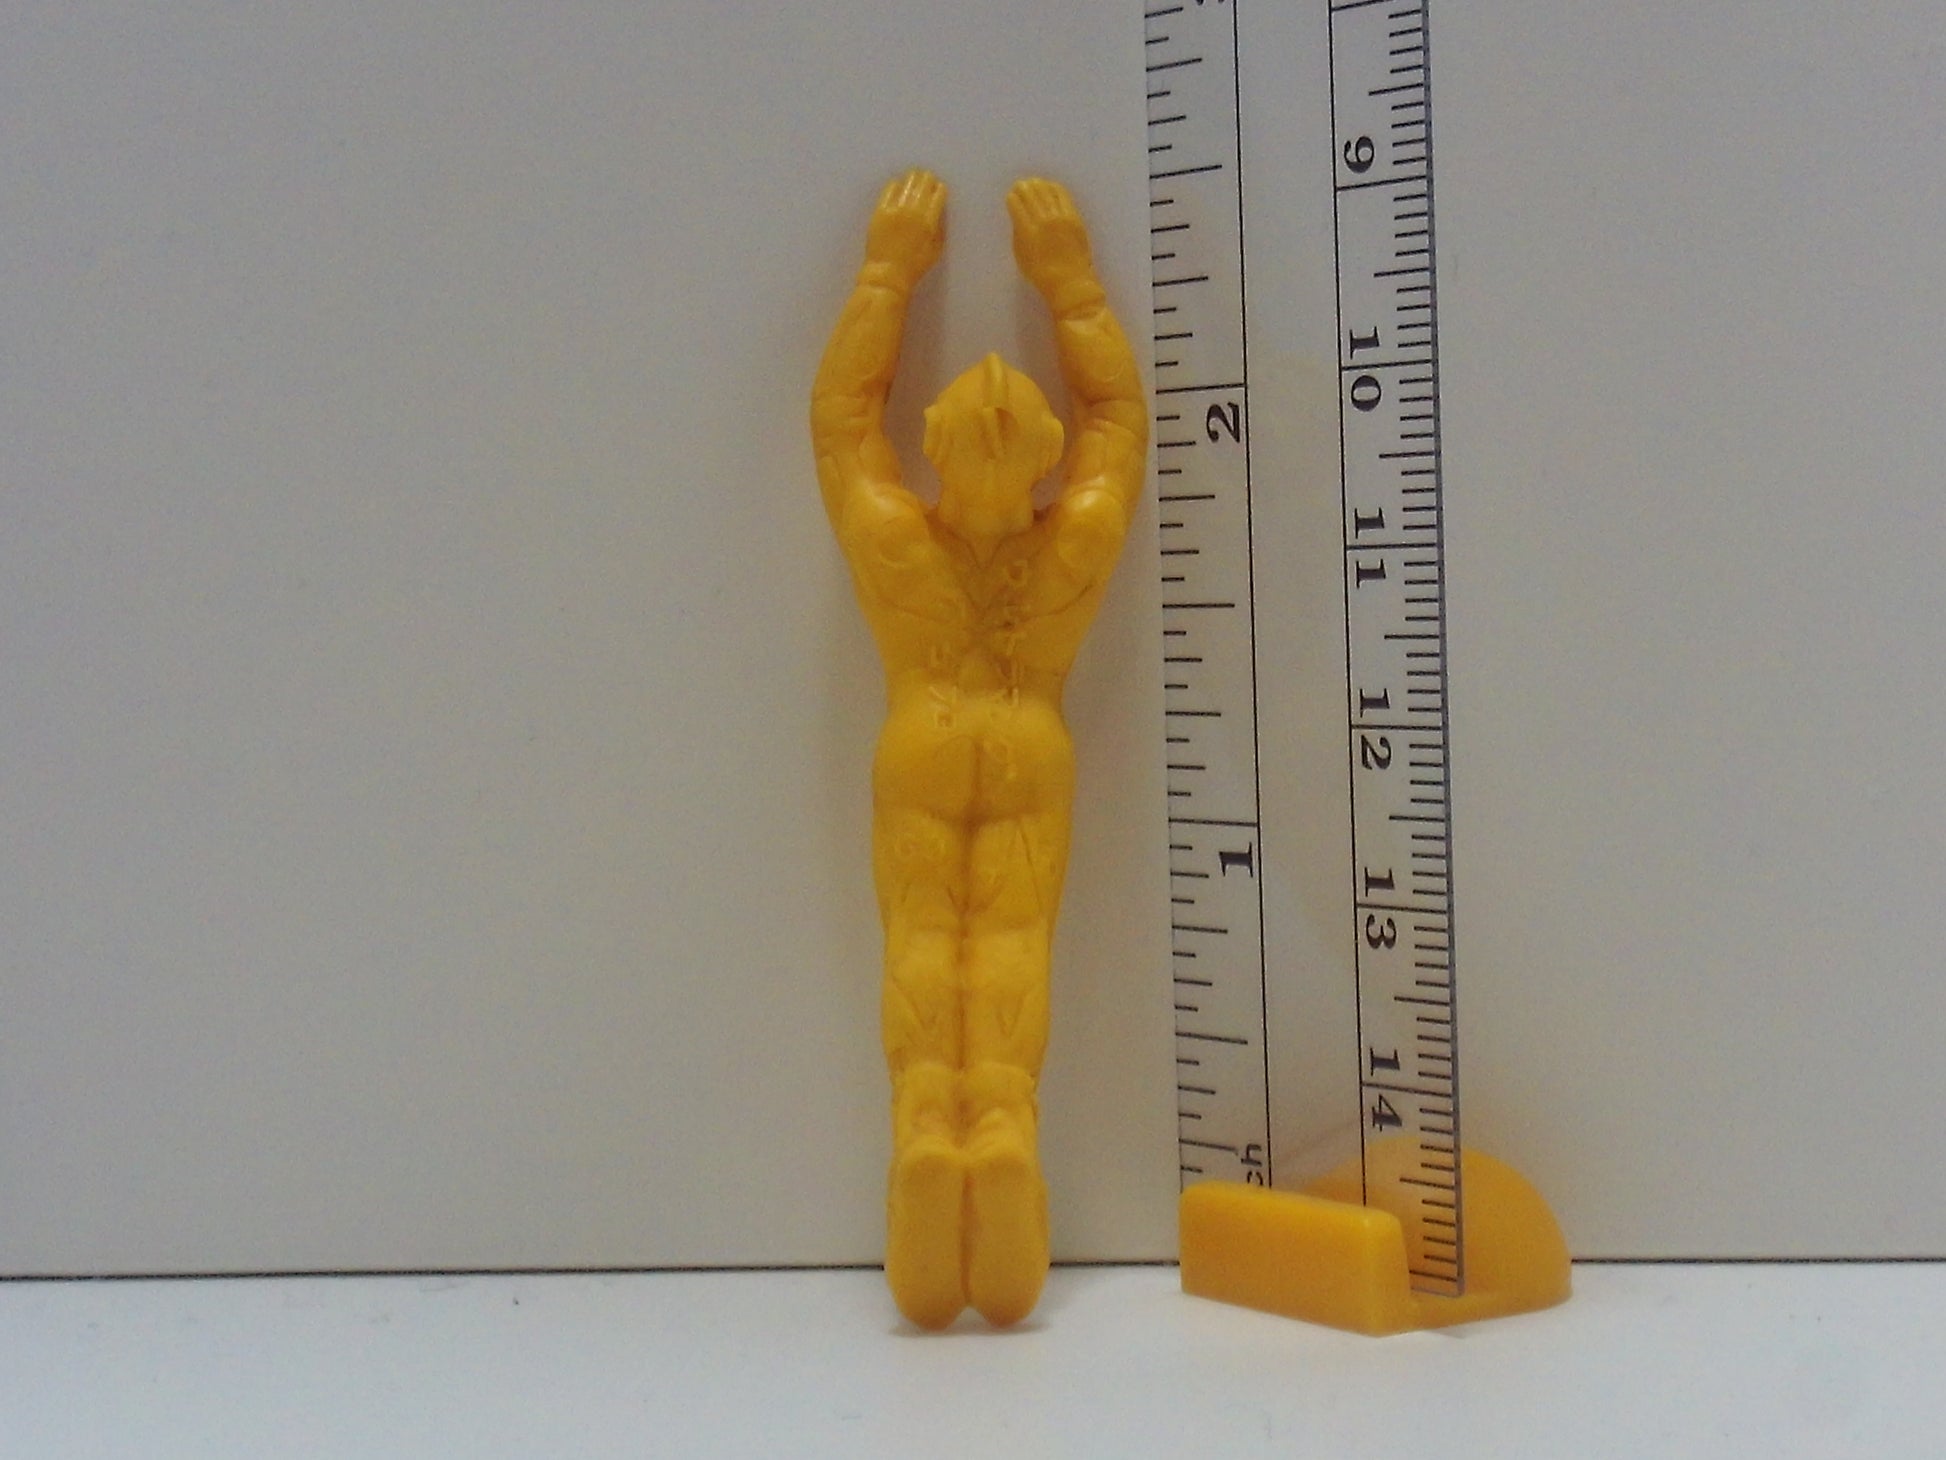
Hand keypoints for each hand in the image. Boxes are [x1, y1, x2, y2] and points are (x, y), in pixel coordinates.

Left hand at [865, 169, 945, 288]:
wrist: (887, 273)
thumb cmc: (915, 266)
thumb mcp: (936, 250)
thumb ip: (940, 228)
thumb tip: (939, 210)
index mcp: (929, 222)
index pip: (937, 195)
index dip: (939, 189)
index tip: (939, 187)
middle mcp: (913, 211)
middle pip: (923, 185)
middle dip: (927, 179)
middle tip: (927, 176)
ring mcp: (895, 210)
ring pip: (907, 184)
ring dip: (913, 178)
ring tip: (914, 175)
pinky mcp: (880, 211)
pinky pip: (890, 190)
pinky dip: (896, 185)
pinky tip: (898, 184)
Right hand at [1008, 177, 1094, 296]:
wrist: (1069, 282)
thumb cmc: (1041, 274)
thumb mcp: (1021, 256)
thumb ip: (1019, 233)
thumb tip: (1018, 216)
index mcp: (1027, 231)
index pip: (1016, 205)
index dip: (1012, 198)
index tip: (1011, 196)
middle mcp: (1043, 220)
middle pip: (1031, 195)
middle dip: (1023, 188)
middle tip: (1020, 185)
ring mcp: (1060, 218)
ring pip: (1047, 192)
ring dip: (1038, 185)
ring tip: (1034, 182)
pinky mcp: (1074, 217)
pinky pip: (1063, 196)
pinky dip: (1055, 189)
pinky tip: (1050, 186)